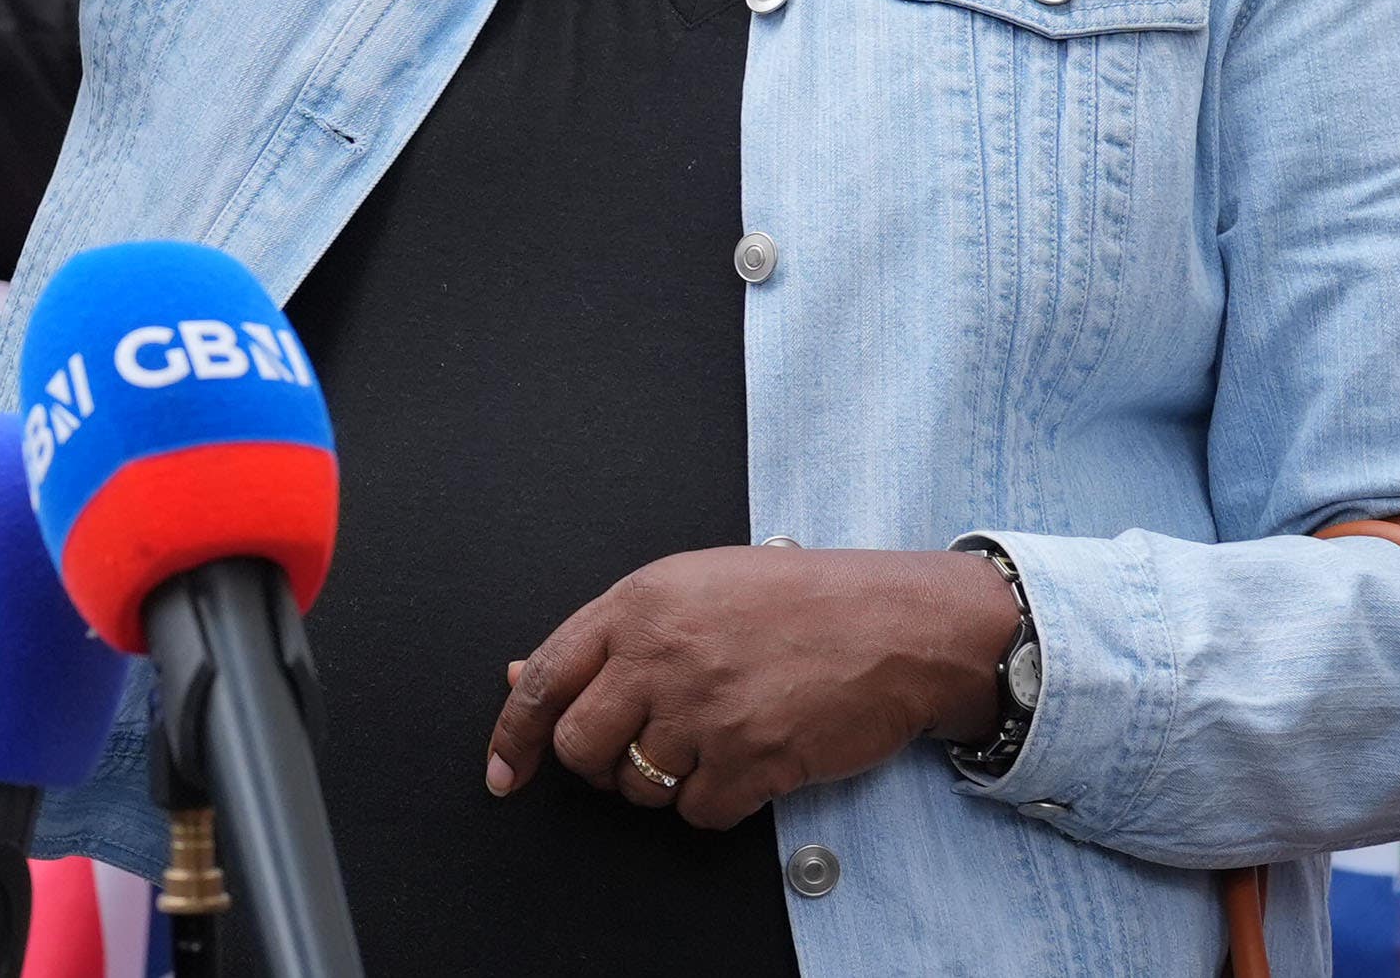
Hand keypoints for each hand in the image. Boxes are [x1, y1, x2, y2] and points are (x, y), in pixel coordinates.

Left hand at [482, 546, 1012, 831]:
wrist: (897, 623)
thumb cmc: (799, 599)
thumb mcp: (690, 586)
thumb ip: (609, 635)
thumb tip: (521, 674)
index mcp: (637, 606)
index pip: (544, 680)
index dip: (512, 735)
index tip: (502, 772)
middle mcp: (661, 657)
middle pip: (580, 746)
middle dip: (599, 763)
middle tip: (635, 750)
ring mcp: (706, 711)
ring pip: (637, 786)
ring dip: (663, 782)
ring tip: (707, 742)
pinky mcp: (753, 759)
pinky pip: (699, 812)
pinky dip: (715, 803)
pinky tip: (744, 764)